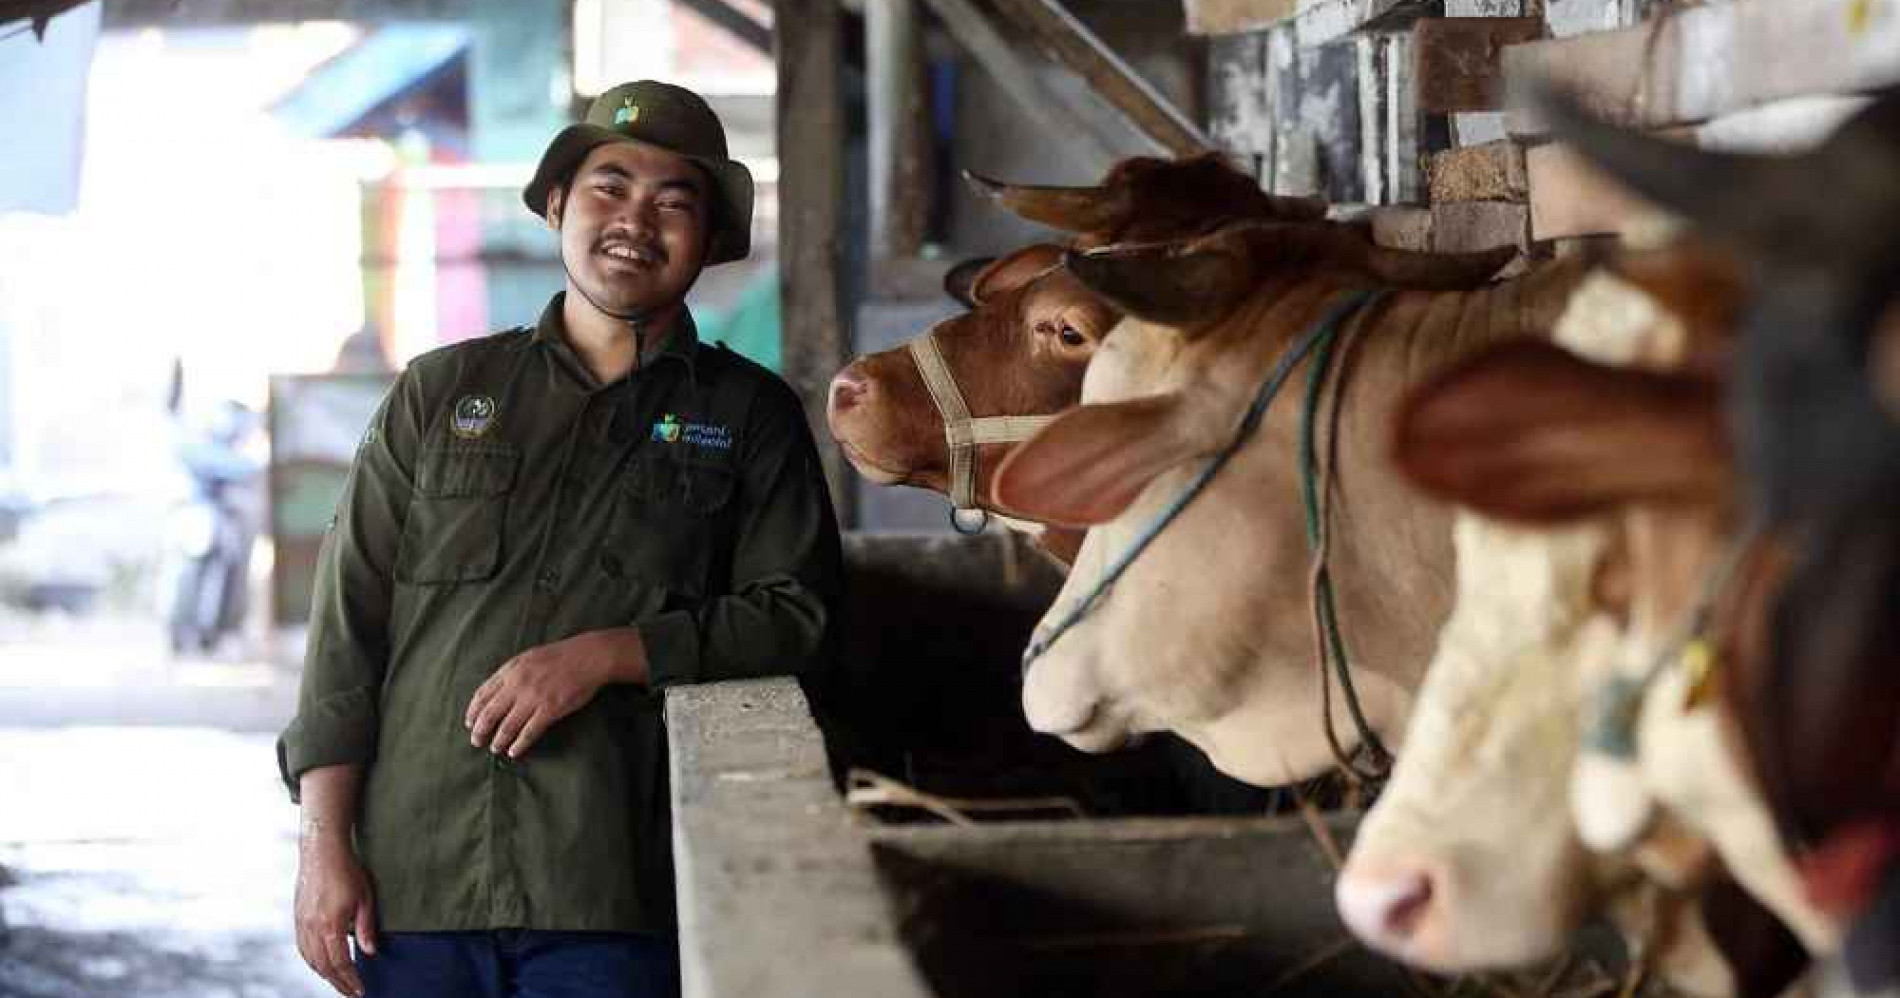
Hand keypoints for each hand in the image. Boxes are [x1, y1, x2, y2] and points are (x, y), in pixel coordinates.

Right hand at [294, 830, 376, 996]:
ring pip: (310, 959)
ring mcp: (301, 923)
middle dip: (338, 983)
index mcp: (330, 925)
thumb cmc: (347, 870)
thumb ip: (366, 927)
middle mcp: (312, 927)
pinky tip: (321, 963)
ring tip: (339, 982)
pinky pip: (302, 948)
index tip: (360, 991)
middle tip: (351, 992)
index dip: (350, 980)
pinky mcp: (297, 917)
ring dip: (324, 974)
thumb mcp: (365, 898)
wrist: (321, 850)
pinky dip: (312, 961)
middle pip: (323, 966)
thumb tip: (370, 952)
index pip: (340, 963)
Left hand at [465, 628, 646, 757]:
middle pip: (490, 713)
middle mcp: (517, 685)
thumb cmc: (560, 656)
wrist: (588, 657)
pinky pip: (529, 732)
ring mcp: (533, 698)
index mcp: (510, 670)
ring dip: (498, 741)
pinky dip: (519, 744)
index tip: (469, 723)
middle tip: (476, 741)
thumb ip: (511, 673)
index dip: (473, 711)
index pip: (482, 694)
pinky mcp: (550, 710)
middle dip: (480, 730)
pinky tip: (514, 751)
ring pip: (507, 726)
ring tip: (494, 749)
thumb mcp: (528, 657)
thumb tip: (497, 691)